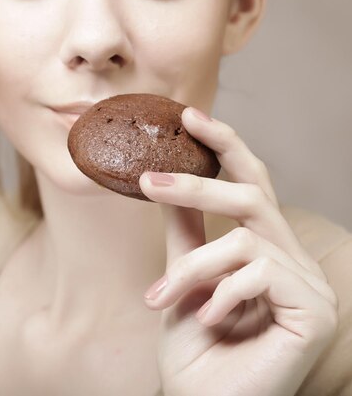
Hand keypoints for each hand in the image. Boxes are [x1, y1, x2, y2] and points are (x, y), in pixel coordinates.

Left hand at [139, 108, 337, 395]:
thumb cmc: (195, 347)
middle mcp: (292, 259)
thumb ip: (185, 229)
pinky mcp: (316, 309)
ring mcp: (310, 284)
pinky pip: (259, 272)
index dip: (226, 146)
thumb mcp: (183, 275)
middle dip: (196, 184)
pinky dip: (221, 294)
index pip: (252, 184)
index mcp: (265, 248)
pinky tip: (209, 320)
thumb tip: (165, 177)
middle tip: (147, 182)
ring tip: (162, 298)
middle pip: (251, 197)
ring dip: (192, 268)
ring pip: (243, 239)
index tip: (190, 116)